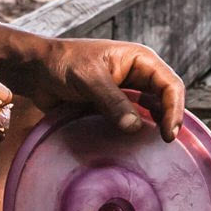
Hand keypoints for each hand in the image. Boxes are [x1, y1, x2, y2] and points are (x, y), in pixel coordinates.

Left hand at [0, 29, 185, 141]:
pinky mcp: (113, 107)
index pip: (170, 84)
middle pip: (165, 100)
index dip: (174, 109)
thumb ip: (112, 101)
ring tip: (154, 150)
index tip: (167, 134)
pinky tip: (134, 148)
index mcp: (140, 60)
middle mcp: (138, 76)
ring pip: (151, 113)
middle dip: (169, 120)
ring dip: (153, 128)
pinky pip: (132, 122)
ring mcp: (126, 92)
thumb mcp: (89, 79)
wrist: (36, 71)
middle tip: (165, 145)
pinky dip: (136, 134)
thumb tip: (135, 128)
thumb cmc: (63, 64)